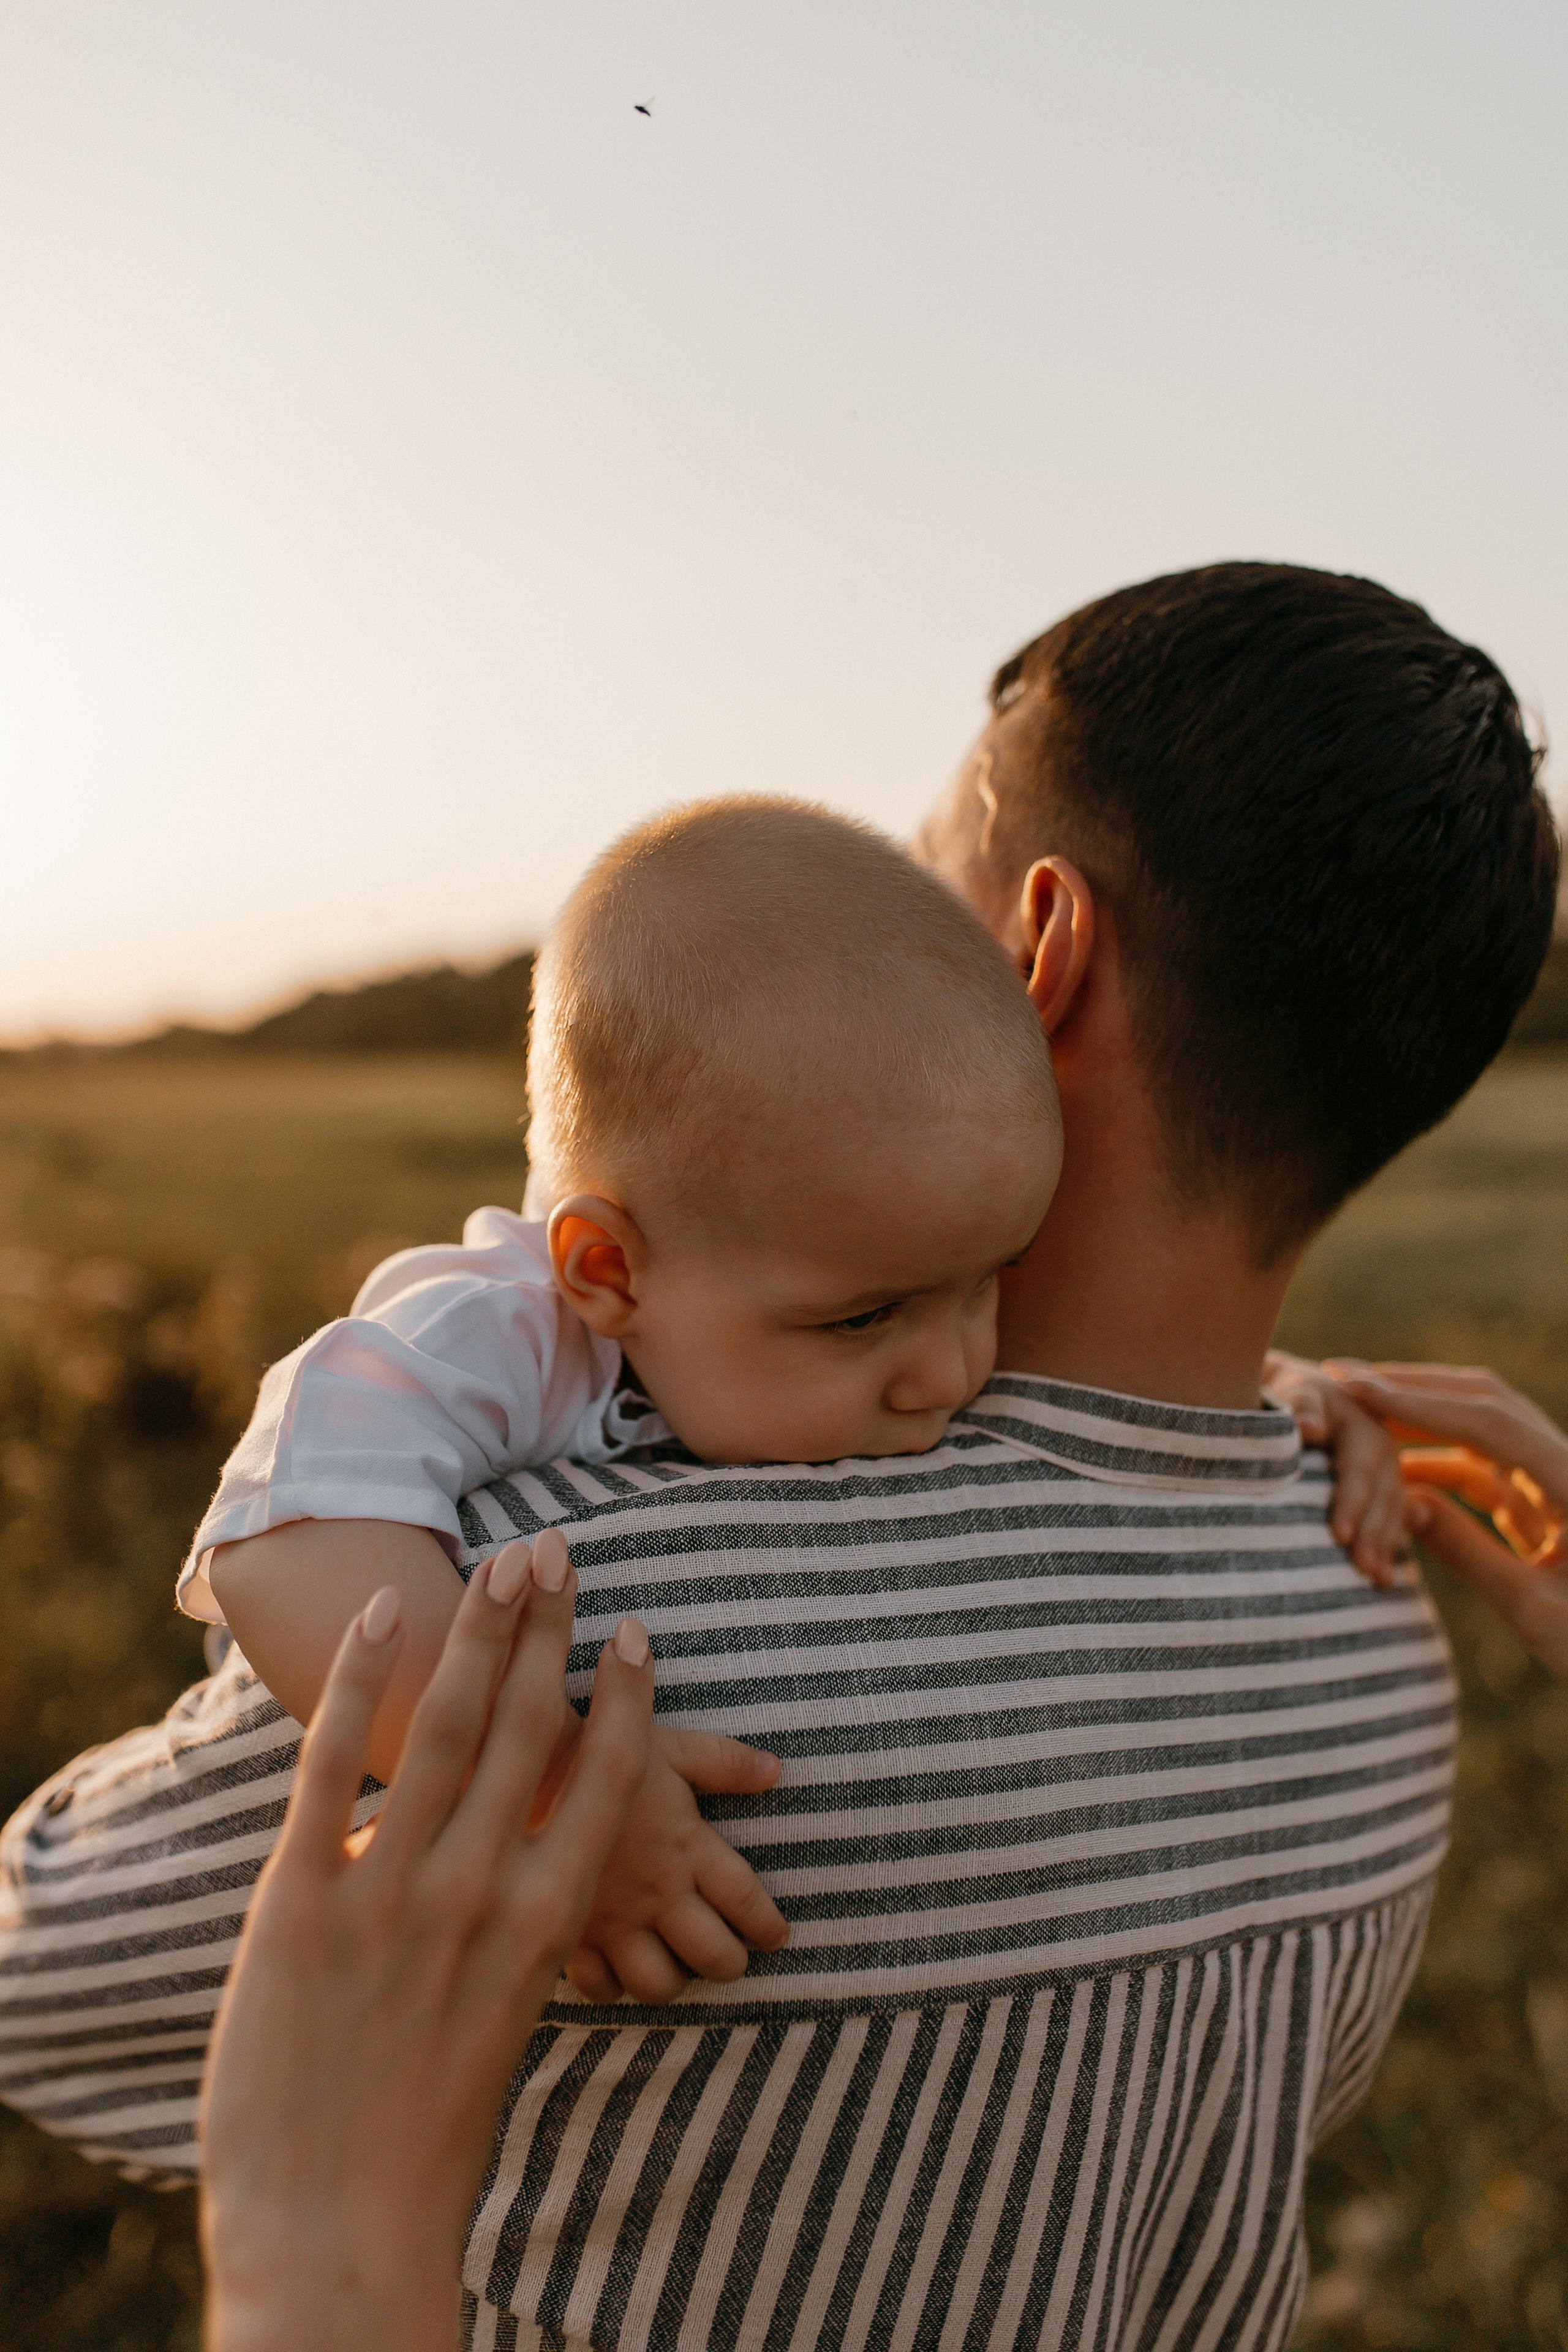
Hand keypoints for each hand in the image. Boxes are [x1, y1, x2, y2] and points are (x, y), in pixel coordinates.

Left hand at [200, 1537, 650, 2351]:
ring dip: (476, 1634)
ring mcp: (391, 1894)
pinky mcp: (300, 1900)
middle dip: (545, 1630)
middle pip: (531, 1731)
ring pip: (446, 1729)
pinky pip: (332, 1767)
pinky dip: (355, 1682)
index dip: (625, 1699)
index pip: (605, 1781)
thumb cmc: (427, 2135)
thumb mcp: (504, 2016)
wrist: (335, 2228)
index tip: (634, 1632)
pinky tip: (381, 1618)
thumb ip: (515, 1927)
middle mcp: (479, 1894)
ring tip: (498, 1561)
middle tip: (557, 1550)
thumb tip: (523, 1857)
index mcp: (544, 1925)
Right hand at [565, 1724, 787, 2002]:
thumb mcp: (669, 1748)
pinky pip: (599, 1987)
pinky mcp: (572, 1934)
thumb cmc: (601, 1750)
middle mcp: (658, 1894)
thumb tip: (774, 1770)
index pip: (744, 1900)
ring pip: (659, 1984)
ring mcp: (615, 1921)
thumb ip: (724, 1762)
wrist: (523, 1769)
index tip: (776, 1936)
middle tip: (729, 1957)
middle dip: (729, 1963)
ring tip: (675, 1966)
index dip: (766, 1925)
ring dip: (674, 1981)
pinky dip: (613, 1989)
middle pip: (712, 1955)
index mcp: (687, 1848)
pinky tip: (618, 1975)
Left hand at [1262, 1349, 1410, 1584]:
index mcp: (1362, 1421)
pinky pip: (1391, 1518)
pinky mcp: (1382, 1486)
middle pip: (1382, 1494)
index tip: (1338, 1536)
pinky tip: (1381, 1577)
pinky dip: (1386, 1546)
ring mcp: (1387, 1467)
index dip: (1351, 1503)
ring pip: (1392, 1510)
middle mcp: (1382, 1444)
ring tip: (1374, 1580)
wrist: (1289, 1392)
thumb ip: (1300, 1406)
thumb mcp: (1291, 1392)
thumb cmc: (1283, 1396)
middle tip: (1360, 1570)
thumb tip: (1309, 1427)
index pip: (1357, 1468)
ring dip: (1384, 1546)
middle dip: (1372, 1533)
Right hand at [1324, 1360, 1567, 1682]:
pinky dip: (1441, 1461)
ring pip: (1485, 1429)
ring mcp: (1561, 1481)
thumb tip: (1404, 1503)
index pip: (1490, 1423)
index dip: (1419, 1403)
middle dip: (1415, 1388)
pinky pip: (1488, 1468)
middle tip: (1344, 1378)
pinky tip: (1395, 1469)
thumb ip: (1469, 1554)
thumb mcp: (1534, 1611)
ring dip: (1424, 1417)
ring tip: (1360, 1412)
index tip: (1357, 1390)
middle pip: (1488, 1404)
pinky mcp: (1551, 1503)